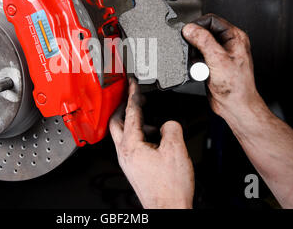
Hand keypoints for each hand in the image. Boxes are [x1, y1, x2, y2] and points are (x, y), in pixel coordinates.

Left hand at [109, 78, 193, 208]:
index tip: (132, 83)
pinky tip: (155, 139)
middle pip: (116, 122)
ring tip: (151, 121)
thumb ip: (172, 127)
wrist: (168, 209)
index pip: (130, 113)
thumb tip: (168, 124)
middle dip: (123, 107)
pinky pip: (132, 144)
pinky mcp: (133, 167)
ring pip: (123, 134)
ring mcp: (127, 161)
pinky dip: (140, 136)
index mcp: (131, 145)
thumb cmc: (169, 187)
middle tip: (131, 97)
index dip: (133, 95)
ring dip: (134, 123)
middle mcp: (124, 153)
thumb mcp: (176, 150)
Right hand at [182, 14, 266, 125]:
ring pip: (199, 44)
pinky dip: (195, 62)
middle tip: (194, 52)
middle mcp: (228, 43)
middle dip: (195, 42)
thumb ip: (203, 41)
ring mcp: (220, 54)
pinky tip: (199, 70)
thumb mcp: (217, 60)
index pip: (212, 20)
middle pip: (204, 32)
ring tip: (199, 64)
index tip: (188, 33)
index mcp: (235, 37)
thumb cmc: (235, 87)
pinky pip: (198, 56)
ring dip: (194, 54)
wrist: (234, 106)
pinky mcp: (212, 63)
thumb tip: (190, 29)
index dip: (198, 25)